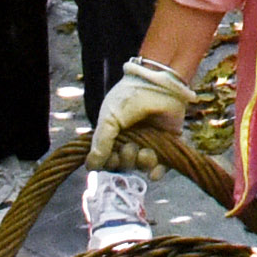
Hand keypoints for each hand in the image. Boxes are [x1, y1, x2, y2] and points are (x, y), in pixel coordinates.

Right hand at [89, 55, 198, 171]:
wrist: (160, 83)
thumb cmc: (131, 97)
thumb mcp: (110, 118)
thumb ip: (101, 142)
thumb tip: (90, 167)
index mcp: (113, 135)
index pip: (107, 160)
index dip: (108, 163)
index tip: (111, 156)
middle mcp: (130, 142)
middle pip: (123, 166)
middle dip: (125, 160)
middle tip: (129, 147)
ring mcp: (148, 144)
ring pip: (140, 167)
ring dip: (141, 163)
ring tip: (145, 151)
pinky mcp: (166, 146)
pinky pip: (160, 168)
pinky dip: (156, 173)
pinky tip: (154, 172)